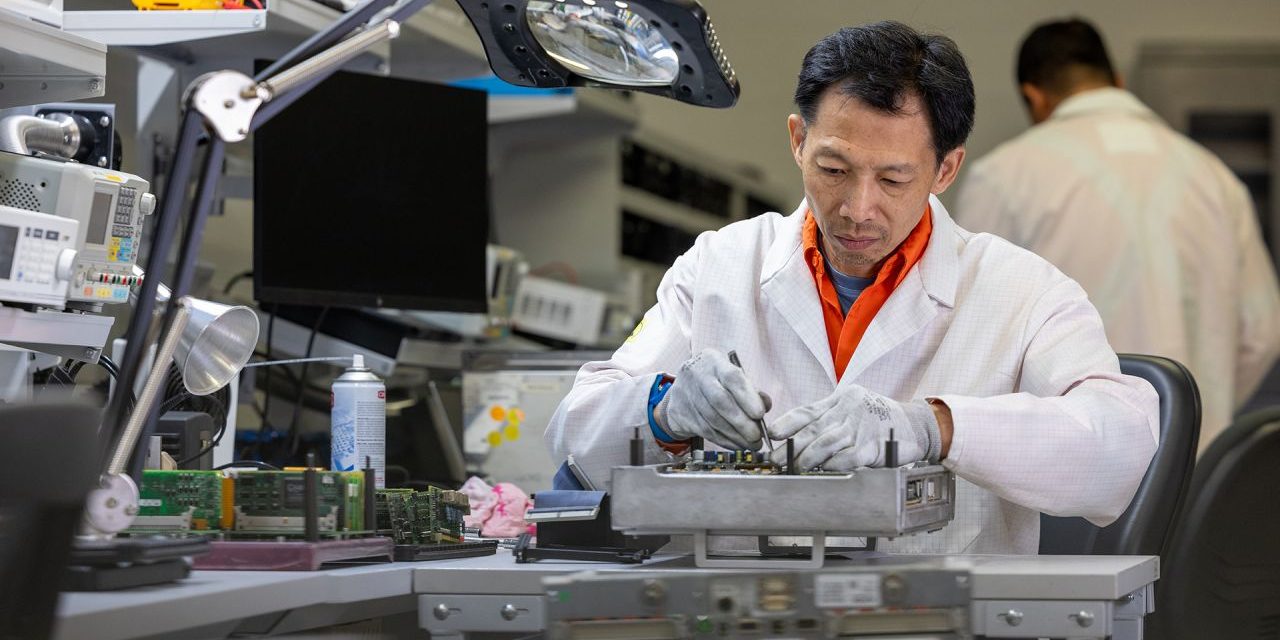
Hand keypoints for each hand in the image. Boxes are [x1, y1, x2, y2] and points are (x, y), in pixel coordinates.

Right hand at [655, 349, 767, 449]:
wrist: (681, 391)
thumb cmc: (715, 382)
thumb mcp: (732, 377)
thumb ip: (751, 389)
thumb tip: (766, 405)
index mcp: (713, 360)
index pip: (731, 377)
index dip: (747, 397)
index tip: (760, 414)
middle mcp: (697, 375)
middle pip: (720, 401)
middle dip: (741, 422)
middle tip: (757, 436)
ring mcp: (687, 394)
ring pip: (713, 420)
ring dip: (735, 435)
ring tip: (751, 444)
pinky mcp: (681, 413)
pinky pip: (706, 431)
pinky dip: (725, 440)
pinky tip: (737, 444)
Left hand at [768, 383, 940, 470]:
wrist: (916, 425)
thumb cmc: (879, 419)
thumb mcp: (852, 410)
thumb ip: (827, 420)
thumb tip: (794, 437)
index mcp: (841, 399)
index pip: (808, 411)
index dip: (787, 423)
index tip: (772, 435)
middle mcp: (849, 409)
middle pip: (814, 429)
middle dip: (791, 446)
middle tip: (774, 459)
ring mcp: (862, 426)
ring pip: (827, 442)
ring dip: (807, 458)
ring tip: (793, 467)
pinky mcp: (874, 445)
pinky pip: (849, 456)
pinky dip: (834, 465)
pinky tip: (823, 470)